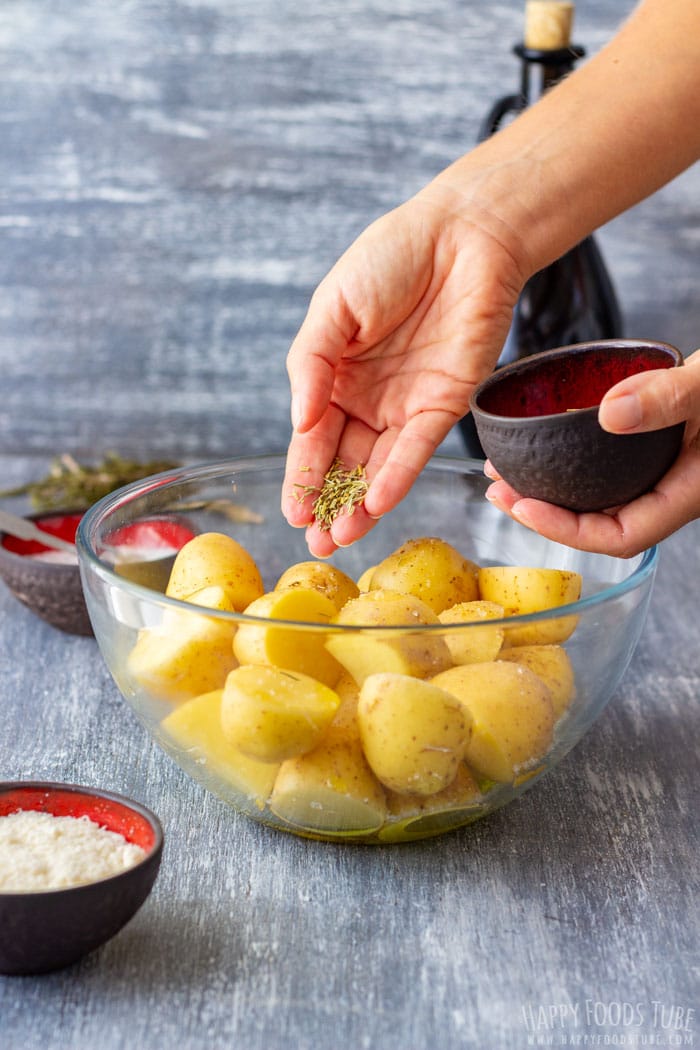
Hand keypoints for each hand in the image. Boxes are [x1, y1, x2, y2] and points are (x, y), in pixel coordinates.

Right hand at [282, 188, 523, 555]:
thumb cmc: (391, 257)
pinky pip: (417, 449)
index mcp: (335, 377)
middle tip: (317, 545)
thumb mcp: (332, 307)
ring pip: (378, 467)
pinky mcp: (446, 404)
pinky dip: (397, 476)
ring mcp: (407, 405)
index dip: (302, 477)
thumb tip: (299, 421)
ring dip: (361, 503)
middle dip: (329, 505)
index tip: (292, 514)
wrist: (462, 234)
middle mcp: (369, 400)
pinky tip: (377, 503)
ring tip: (342, 537)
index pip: (313, 438)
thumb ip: (311, 365)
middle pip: (344, 463)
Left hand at [484, 348, 699, 556]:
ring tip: (505, 469)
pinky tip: (541, 441)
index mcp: (685, 494)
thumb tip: (609, 415)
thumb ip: (669, 398)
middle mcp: (667, 491)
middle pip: (597, 522)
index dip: (565, 530)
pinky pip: (601, 468)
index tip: (522, 505)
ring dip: (549, 488)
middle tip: (497, 489)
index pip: (618, 535)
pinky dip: (567, 461)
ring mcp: (657, 472)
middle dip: (543, 513)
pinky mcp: (648, 450)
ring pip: (597, 496)